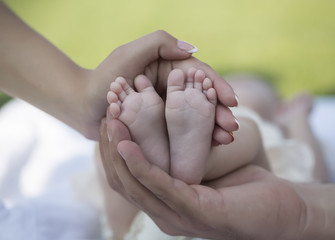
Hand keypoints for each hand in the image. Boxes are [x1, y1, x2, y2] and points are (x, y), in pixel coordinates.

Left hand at [82, 30, 237, 139]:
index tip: (232, 102)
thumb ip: (159, 42)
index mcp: (168, 67)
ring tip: (226, 140)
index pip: (199, 75)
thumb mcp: (129, 54)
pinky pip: (183, 130)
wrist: (82, 105)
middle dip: (219, 112)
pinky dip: (197, 138)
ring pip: (196, 116)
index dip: (217, 87)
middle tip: (232, 129)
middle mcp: (171, 86)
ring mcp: (167, 106)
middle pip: (201, 98)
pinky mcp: (160, 123)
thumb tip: (194, 49)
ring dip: (212, 128)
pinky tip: (209, 147)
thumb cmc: (104, 78)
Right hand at [99, 118, 307, 239]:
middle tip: (105, 116)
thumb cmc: (246, 190)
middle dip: (109, 148)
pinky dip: (142, 165)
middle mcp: (167, 215)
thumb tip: (170, 140)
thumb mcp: (207, 173)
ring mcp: (180, 218)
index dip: (113, 151)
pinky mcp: (198, 213)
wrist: (285, 212)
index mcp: (168, 205)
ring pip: (136, 183)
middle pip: (125, 182)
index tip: (109, 121)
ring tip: (111, 123)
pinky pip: (162, 186)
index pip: (128, 180)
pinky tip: (129, 144)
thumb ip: (184, 164)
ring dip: (119, 152)